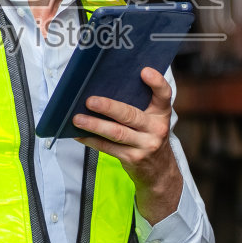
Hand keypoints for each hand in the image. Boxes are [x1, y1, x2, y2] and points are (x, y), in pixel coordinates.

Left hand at [72, 68, 180, 224]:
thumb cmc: (149, 135)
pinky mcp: (133, 159)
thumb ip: (138, 104)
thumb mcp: (152, 119)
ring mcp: (146, 145)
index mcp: (161, 112)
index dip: (156, 82)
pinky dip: (91, 140)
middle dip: (109, 107)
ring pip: (117, 133)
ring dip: (94, 125)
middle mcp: (157, 128)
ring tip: (77, 119)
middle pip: (130, 115)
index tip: (144, 71)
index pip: (164, 94)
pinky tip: (79, 134)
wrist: (160, 171)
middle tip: (90, 101)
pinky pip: (108, 148)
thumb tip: (102, 88)